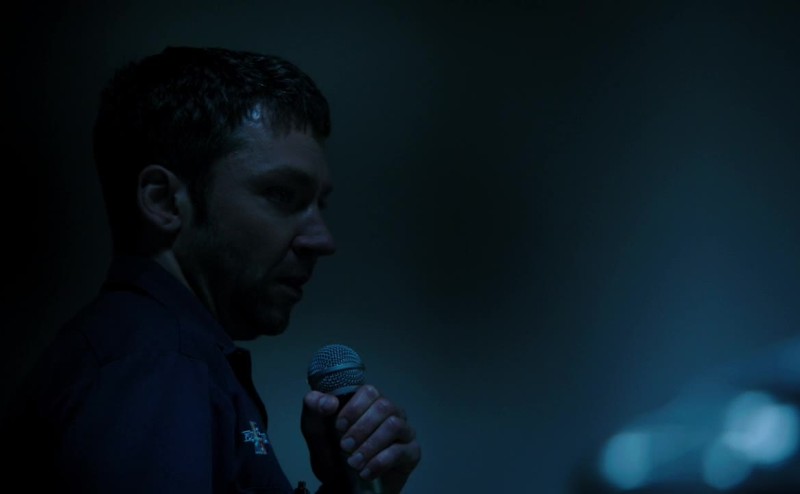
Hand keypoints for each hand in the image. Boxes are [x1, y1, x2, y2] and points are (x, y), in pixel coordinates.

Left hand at [301, 385, 420, 492]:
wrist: (342, 487)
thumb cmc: (332, 455)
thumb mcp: (315, 432)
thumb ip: (314, 410)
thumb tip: (329, 401)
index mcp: (368, 403)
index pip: (369, 391)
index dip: (354, 407)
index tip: (338, 427)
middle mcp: (389, 413)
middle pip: (384, 406)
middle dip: (361, 428)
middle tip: (344, 447)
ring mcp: (404, 432)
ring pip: (394, 425)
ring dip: (370, 445)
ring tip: (353, 463)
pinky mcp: (411, 453)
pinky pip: (401, 450)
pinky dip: (379, 462)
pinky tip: (365, 473)